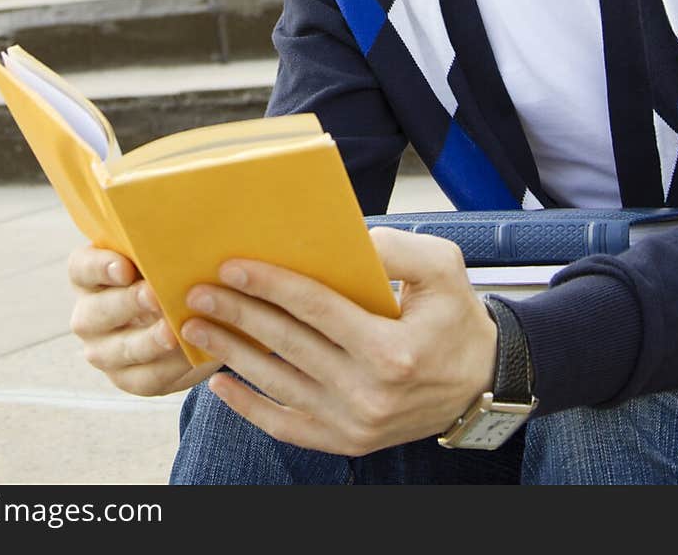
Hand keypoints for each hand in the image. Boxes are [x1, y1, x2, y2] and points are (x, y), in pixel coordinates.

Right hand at [68, 244, 219, 396]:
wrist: (189, 319)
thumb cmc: (172, 272)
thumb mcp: (163, 256)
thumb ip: (164, 246)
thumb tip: (187, 227)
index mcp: (89, 276)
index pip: (81, 268)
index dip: (99, 267)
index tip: (125, 267)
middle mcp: (88, 314)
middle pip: (96, 312)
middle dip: (127, 304)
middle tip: (154, 295)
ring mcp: (103, 351)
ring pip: (119, 350)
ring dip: (147, 341)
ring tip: (174, 332)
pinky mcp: (127, 378)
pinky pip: (144, 378)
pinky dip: (168, 367)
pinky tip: (188, 353)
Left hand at [178, 226, 497, 455]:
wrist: (481, 382)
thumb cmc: (456, 316)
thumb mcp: (442, 267)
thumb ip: (395, 247)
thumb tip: (345, 237)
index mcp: (392, 348)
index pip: (316, 309)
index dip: (270, 285)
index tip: (231, 266)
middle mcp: (370, 391)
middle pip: (288, 344)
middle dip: (237, 314)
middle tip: (196, 292)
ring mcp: (355, 423)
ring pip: (278, 383)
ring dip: (232, 354)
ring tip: (197, 328)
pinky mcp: (347, 441)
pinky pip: (286, 426)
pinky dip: (249, 406)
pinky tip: (220, 383)